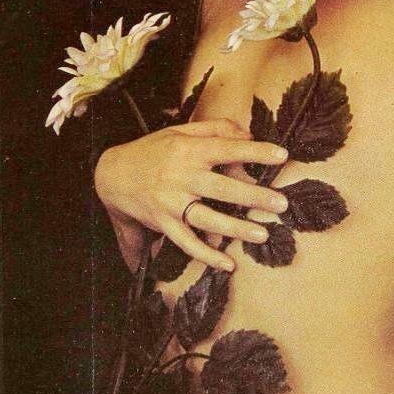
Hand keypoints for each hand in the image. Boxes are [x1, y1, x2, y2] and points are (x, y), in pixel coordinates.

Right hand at [94, 118, 288, 271]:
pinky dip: (206, 255)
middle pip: (222, 188)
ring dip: (236, 228)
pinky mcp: (163, 223)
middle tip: (281, 203)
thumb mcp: (181, 131)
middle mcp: (181, 176)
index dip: (255, 152)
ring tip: (262, 234)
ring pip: (207, 218)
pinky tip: (228, 264)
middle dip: (253, 196)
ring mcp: (172, 202)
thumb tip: (248, 134)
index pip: (227, 148)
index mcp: (189, 150)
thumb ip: (216, 129)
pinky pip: (187, 243)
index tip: (281, 155)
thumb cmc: (152, 150)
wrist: (111, 174)